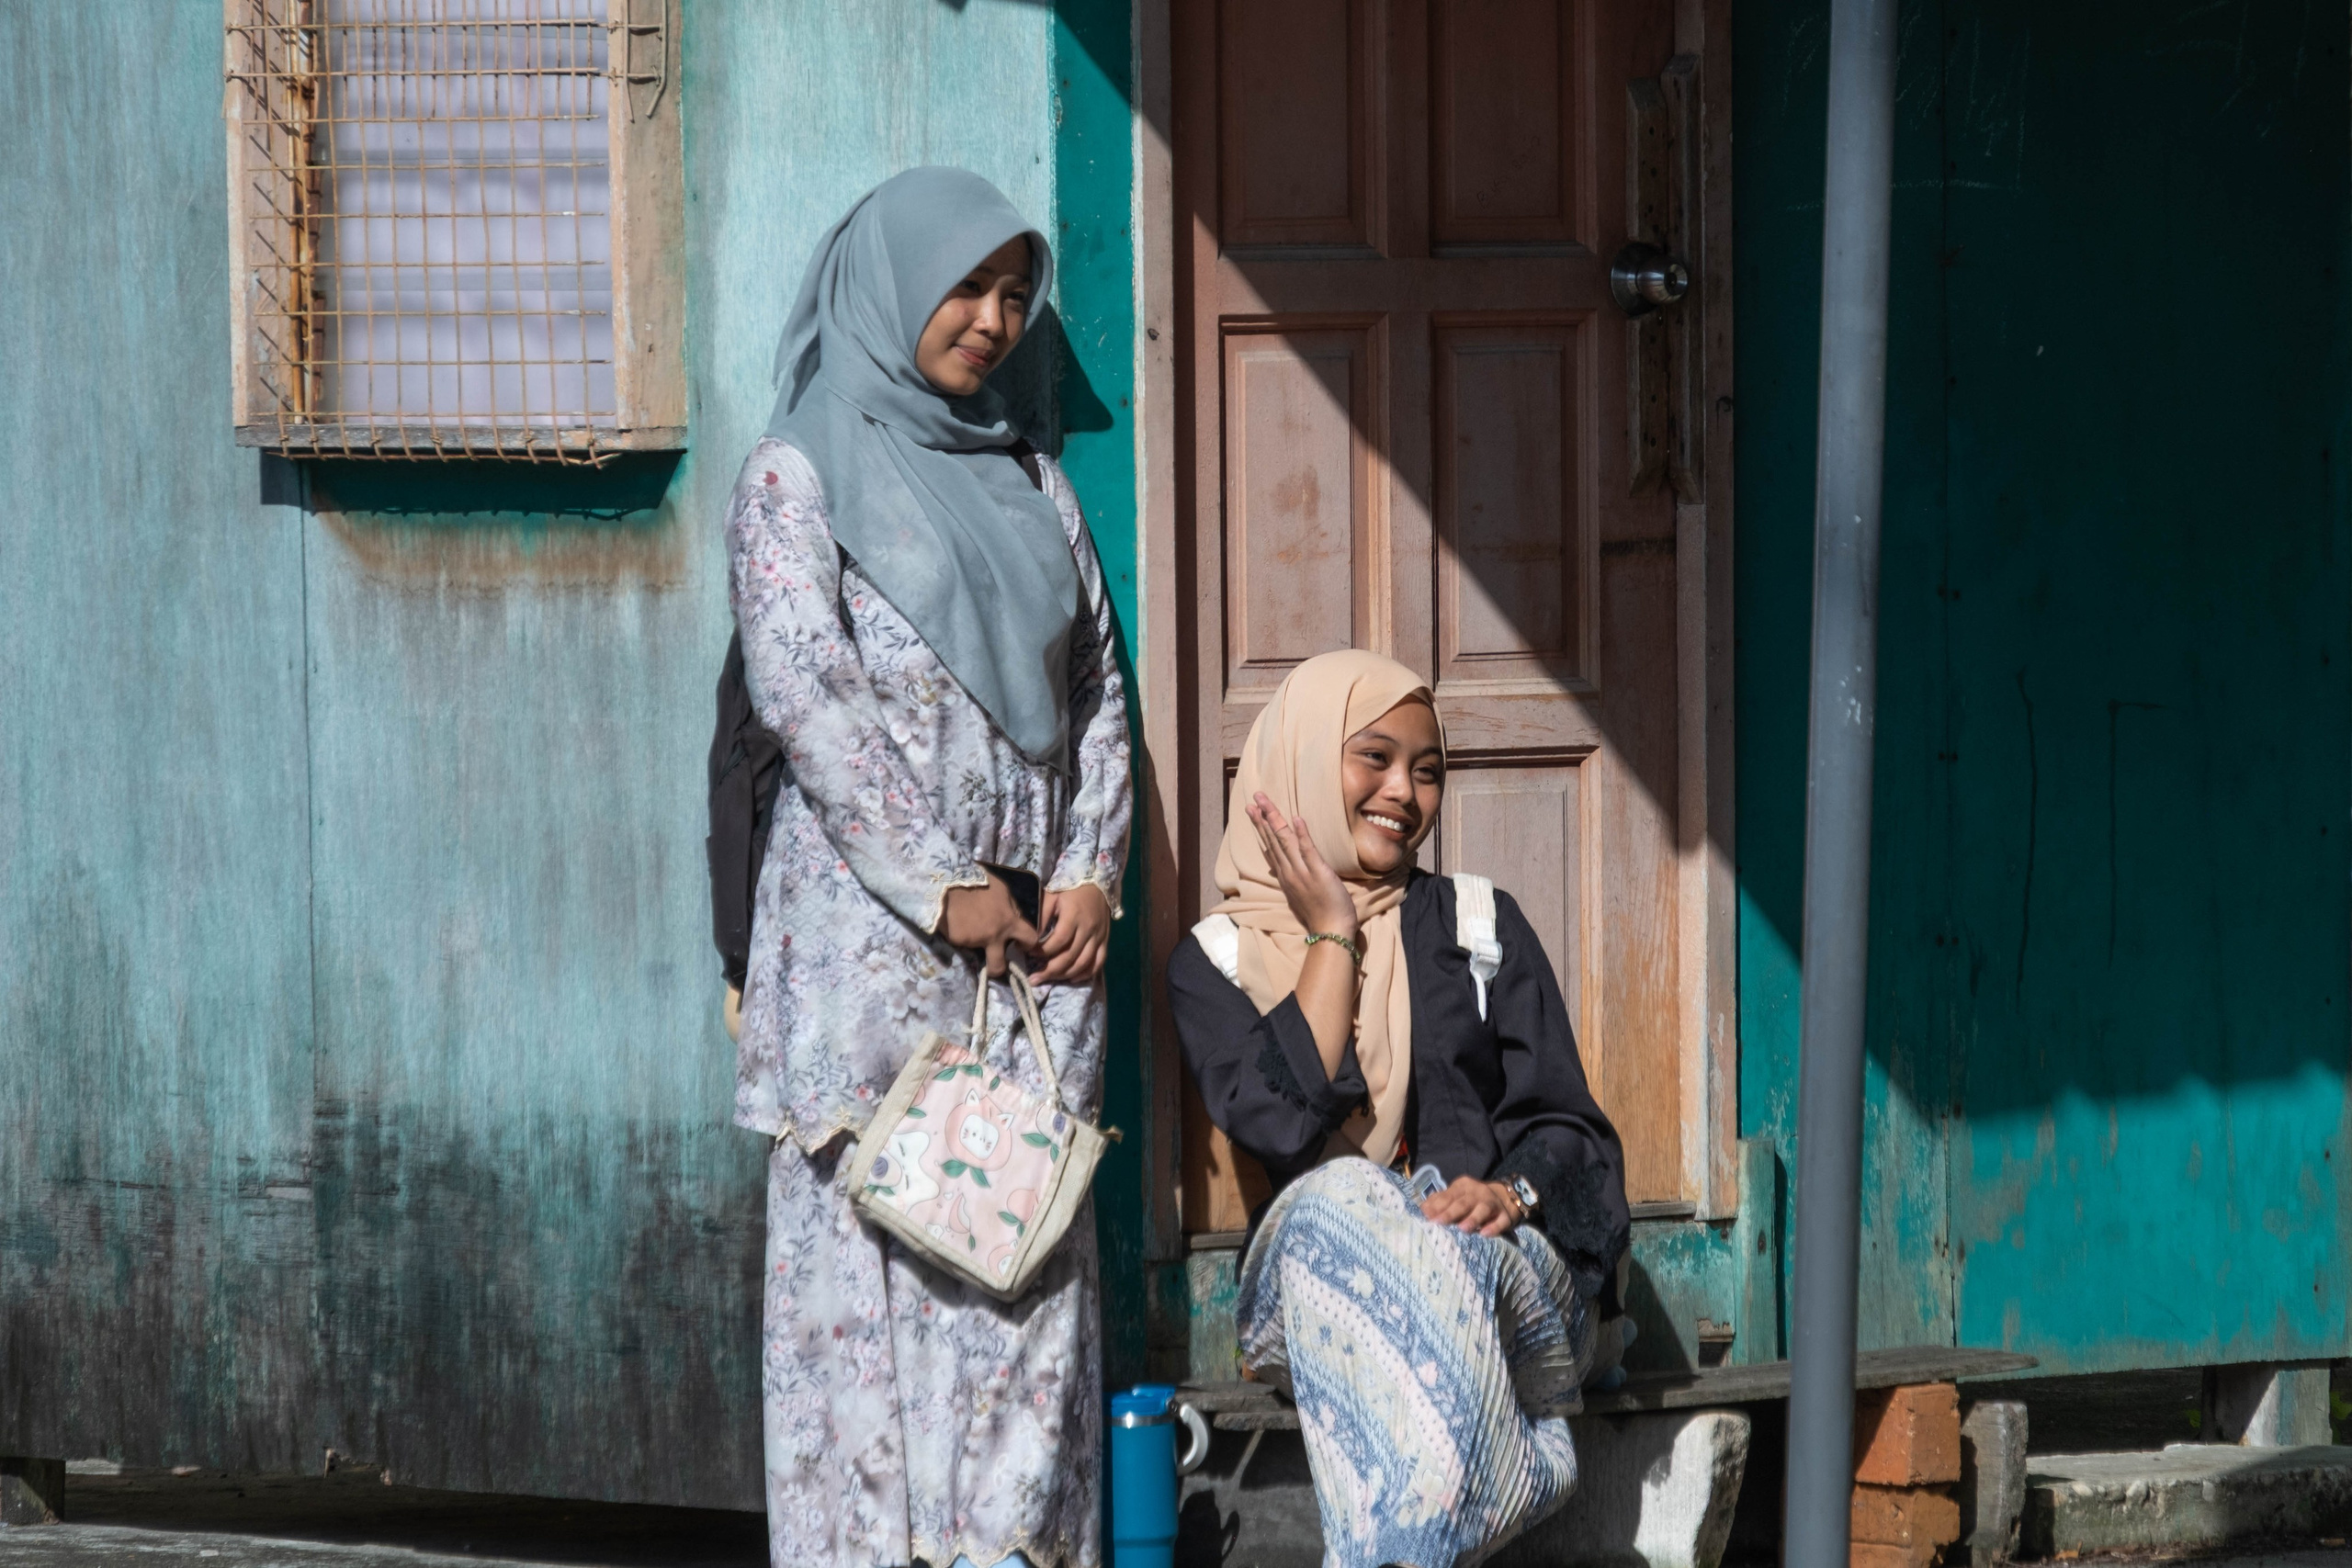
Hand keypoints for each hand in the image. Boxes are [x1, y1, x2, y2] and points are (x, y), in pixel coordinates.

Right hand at [938, 875, 1040, 977]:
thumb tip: (1015, 918)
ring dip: (976, 945)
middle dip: (997, 970)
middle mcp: (993, 936)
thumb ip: (1011, 908)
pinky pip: (961, 942)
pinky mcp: (956, 941)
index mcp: (1008, 922)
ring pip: (977, 952)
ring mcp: (973, 941)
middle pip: (998, 967)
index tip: (1019, 944)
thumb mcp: (1002, 890)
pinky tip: (957, 922)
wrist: (949, 881)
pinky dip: (960, 935)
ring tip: (968, 927)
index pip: (1030, 939)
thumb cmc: (979, 881)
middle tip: (994, 962)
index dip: (1028, 944)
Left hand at [1032, 883, 1112, 985]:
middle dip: (1050, 970)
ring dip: (1065, 975)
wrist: (1097, 883)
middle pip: (1070, 956)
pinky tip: (1072, 978)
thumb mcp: (1052, 896)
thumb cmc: (1070, 890)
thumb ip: (1042, 916)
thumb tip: (1030, 937)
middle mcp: (1088, 929)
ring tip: (1048, 979)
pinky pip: (1098, 963)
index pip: (1059, 940)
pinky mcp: (1105, 941)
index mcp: (1074, 916)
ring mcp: (1098, 937)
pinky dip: (1086, 973)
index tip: (1029, 952)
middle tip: (1034, 979)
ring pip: (1083, 963)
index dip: (1043, 950)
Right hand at [1247, 793, 1357, 940]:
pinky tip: (1295, 819)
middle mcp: (1289, 872)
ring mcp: (1302, 872)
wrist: (1331, 932)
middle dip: (1262, 817)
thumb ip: (1292, 878)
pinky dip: (1301, 834)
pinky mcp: (1318, 873)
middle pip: (1273, 840)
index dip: (1261, 827)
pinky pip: (1308, 850)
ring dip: (1274, 820)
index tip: (1253, 811)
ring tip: (1265, 803)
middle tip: (1254, 798)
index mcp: (1286, 876)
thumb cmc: (1321, 915)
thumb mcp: (1300, 895)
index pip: (1270, 847)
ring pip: (1284, 841)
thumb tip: (1282, 867)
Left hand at [1421, 1176, 1523, 1236]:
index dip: (1437, 1206)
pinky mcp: (1505, 1216)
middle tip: (1438, 1223)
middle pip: (1463, 1202)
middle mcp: (1478, 1193)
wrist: (1506, 1197)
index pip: (1448, 1195)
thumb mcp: (1456, 1195)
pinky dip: (1494, 1227)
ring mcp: (1493, 1204)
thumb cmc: (1473, 1199)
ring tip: (1463, 1228)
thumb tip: (1423, 1209)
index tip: (1427, 1216)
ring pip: (1482, 1210)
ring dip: (1473, 1218)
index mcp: (1463, 1187)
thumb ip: (1440, 1201)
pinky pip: (1500, 1221)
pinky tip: (1485, 1233)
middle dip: (1450, 1213)